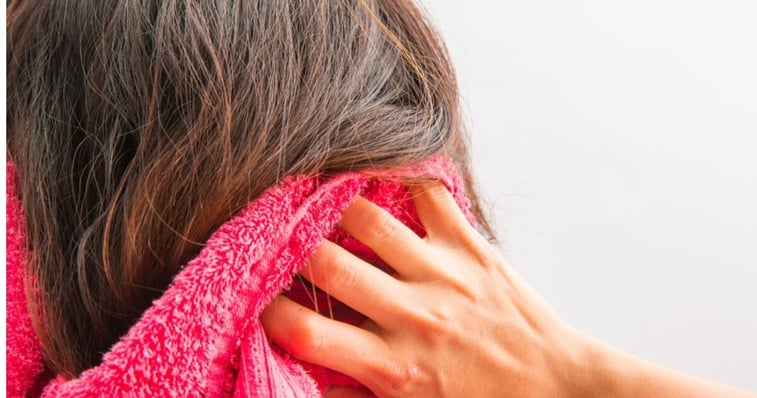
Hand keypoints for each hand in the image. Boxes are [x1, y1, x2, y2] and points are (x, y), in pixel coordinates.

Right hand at [260, 182, 595, 397]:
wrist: (558, 389)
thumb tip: (307, 386)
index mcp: (395, 367)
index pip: (308, 334)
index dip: (270, 315)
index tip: (261, 303)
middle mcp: (414, 314)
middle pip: (328, 266)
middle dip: (291, 251)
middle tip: (277, 242)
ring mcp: (444, 273)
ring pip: (369, 219)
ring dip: (333, 209)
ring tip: (315, 204)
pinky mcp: (472, 247)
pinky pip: (431, 195)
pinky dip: (402, 178)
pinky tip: (378, 176)